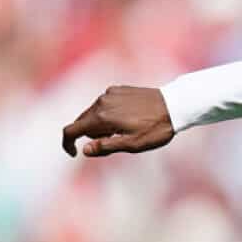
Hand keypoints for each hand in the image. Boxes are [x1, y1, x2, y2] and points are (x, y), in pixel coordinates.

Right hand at [60, 86, 175, 156]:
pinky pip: (104, 103)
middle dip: (90, 135)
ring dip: (100, 124)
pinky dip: (108, 113)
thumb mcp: (132, 144)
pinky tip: (127, 118)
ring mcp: (109, 93)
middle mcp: (101, 102)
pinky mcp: (118, 88)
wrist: (175, 105)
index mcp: (101, 117)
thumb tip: (84, 150)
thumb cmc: (155, 129)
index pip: (71, 130)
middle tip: (114, 141)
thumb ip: (106, 147)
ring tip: (124, 130)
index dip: (67, 144)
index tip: (74, 153)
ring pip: (93, 112)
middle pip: (81, 121)